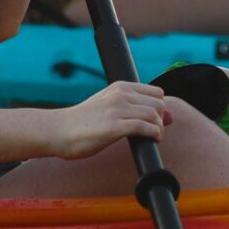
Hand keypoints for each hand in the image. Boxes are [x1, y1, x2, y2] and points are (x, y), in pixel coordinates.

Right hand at [51, 81, 174, 157]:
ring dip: (158, 129)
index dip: (160, 108)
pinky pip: (145, 127)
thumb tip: (170, 116)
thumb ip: (136, 109)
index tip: (154, 121)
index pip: (156, 92)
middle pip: (159, 103)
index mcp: (119, 87)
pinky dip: (154, 134)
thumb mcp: (109, 108)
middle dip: (161, 119)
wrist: (57, 131)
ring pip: (154, 115)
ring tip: (152, 138)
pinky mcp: (113, 127)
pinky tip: (151, 140)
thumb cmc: (82, 123)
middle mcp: (120, 94)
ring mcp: (117, 110)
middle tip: (153, 132)